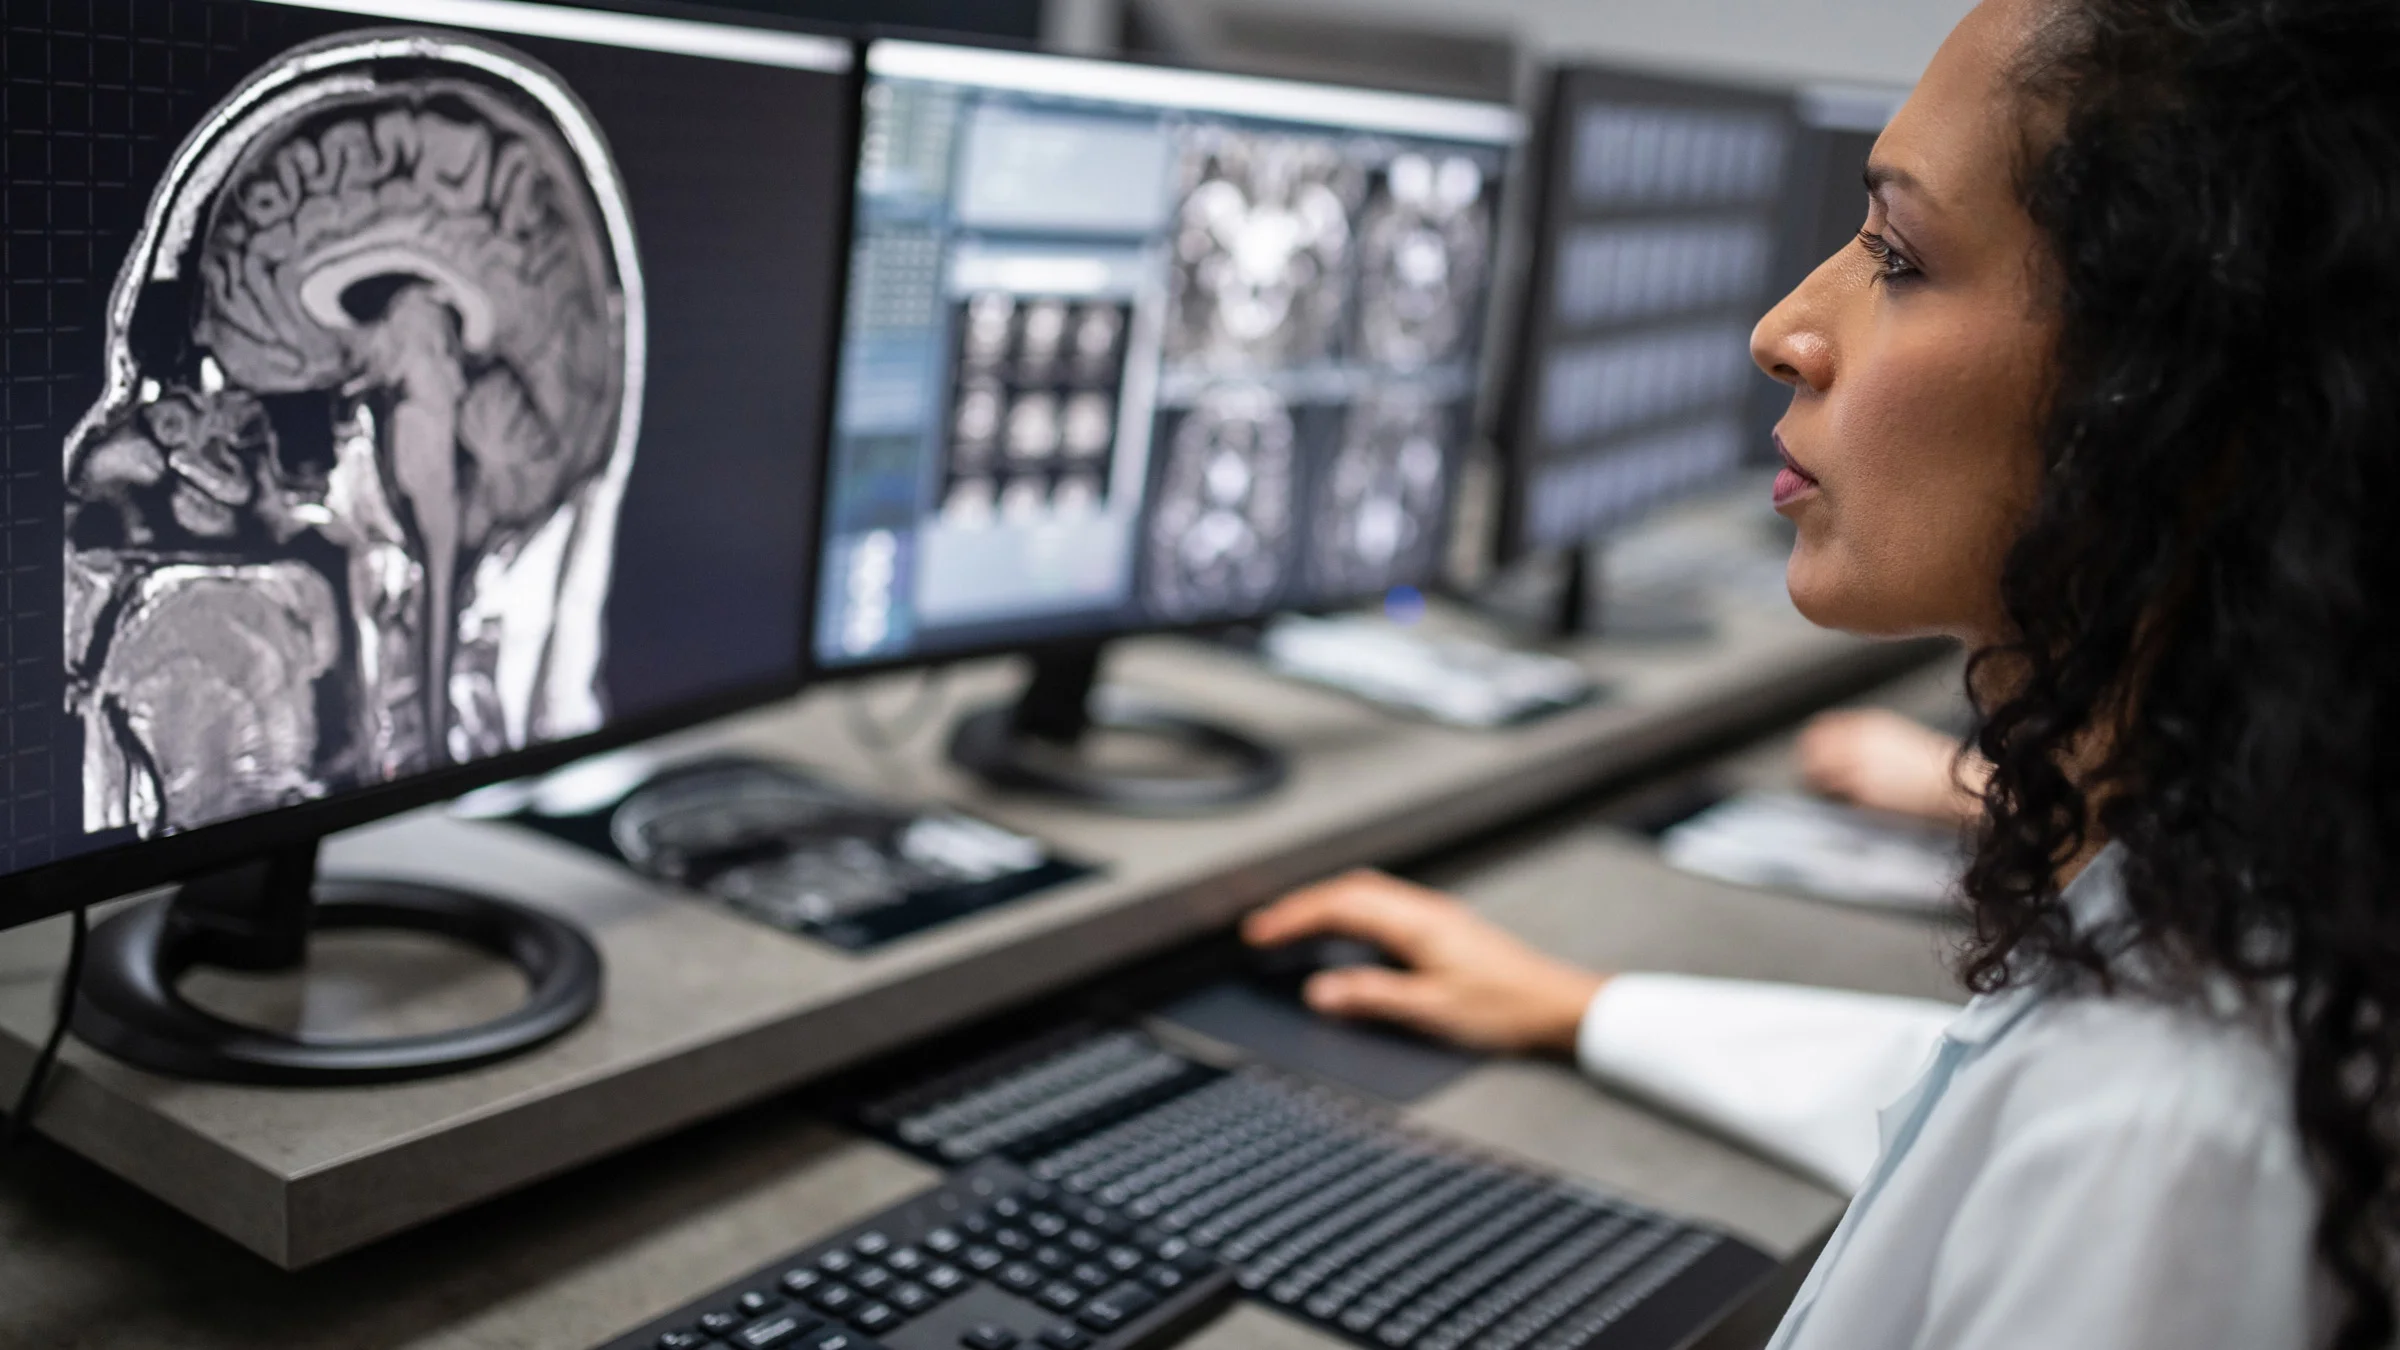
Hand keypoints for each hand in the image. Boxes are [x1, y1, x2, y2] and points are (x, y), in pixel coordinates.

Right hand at [1241, 871, 1607, 1054]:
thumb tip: (1320, 993)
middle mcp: (1424, 910)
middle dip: (1302, 905)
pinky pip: (1384, 906)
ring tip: (1294, 927)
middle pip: (1349, 890)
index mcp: (1416, 923)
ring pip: (1367, 894)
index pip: (1339, 906)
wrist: (1557, 1005)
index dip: (1293, 917)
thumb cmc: (1506, 1008)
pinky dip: (1351, 913)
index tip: (1259, 933)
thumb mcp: (1432, 1010)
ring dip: (1327, 905)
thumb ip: (1372, 997)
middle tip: (1266, 927)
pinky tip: (1346, 934)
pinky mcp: (1443, 927)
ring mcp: (1435, 915)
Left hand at [1796, 708, 1986, 825]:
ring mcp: (1858, 765)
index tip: (1811, 760)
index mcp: (1867, 724)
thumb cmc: (1931, 765)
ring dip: (1819, 787)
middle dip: (1809, 767)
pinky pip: (1836, 797)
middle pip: (1811, 751)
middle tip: (1815, 783)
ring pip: (1816, 775)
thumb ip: (1865, 740)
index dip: (1811, 746)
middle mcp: (1858, 741)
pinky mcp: (1863, 791)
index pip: (1820, 729)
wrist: (1955, 783)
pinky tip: (1852, 808)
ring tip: (1833, 798)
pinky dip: (1838, 802)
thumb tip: (1835, 752)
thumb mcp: (1896, 739)